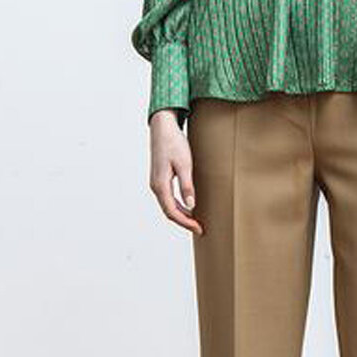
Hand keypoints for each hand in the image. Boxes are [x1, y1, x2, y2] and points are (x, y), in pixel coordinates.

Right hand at [148, 108, 203, 234]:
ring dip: (181, 215)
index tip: (199, 228)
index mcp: (160, 185)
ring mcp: (156, 183)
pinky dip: (177, 207)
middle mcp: (155, 186)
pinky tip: (188, 207)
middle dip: (184, 222)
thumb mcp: (184, 164)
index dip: (185, 223)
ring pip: (168, 206)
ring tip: (195, 221)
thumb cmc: (174, 143)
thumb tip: (191, 205)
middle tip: (200, 228)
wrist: (163, 128)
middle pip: (168, 212)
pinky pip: (168, 199)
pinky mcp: (160, 179)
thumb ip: (187, 186)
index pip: (172, 212)